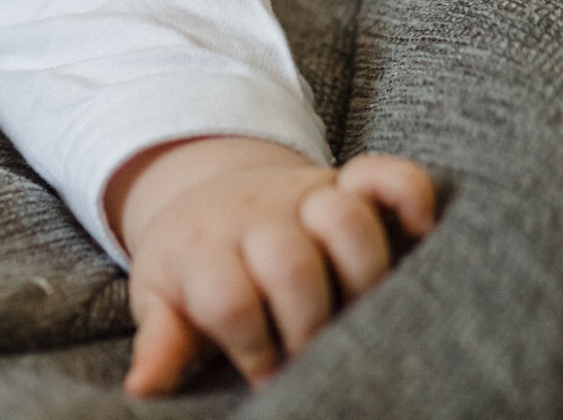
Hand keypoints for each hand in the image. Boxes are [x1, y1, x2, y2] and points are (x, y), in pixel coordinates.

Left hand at [105, 138, 437, 395]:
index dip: (251, 347)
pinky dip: (409, 192)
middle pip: (289, 263)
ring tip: (361, 315)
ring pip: (343, 218)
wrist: (206, 199)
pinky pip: (386, 175)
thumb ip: (161, 339)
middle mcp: (254, 218)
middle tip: (313, 357)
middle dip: (308, 324)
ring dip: (362, 274)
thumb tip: (141, 386)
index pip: (228, 299)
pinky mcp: (345, 183)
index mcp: (202, 250)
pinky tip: (421, 228)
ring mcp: (302, 197)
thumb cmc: (192, 270)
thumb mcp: (163, 301)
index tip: (264, 376)